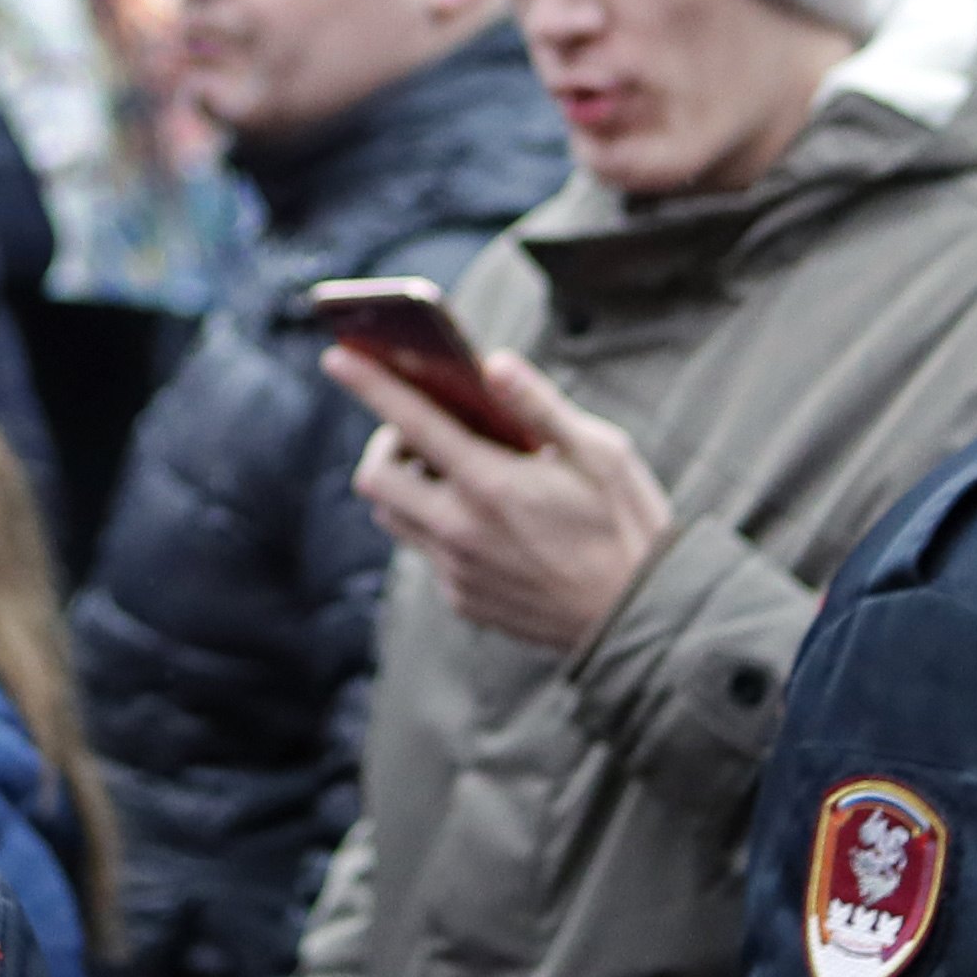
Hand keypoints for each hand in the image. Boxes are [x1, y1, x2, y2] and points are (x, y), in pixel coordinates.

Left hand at [332, 346, 670, 654]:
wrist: (640, 621)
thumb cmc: (627, 525)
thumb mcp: (601, 453)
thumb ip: (540, 406)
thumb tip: (493, 364)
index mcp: (493, 485)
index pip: (411, 422)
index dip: (369, 384)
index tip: (336, 356)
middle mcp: (462, 531)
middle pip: (375, 477)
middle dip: (386, 442)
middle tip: (424, 428)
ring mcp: (458, 571)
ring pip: (394, 517)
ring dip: (407, 484)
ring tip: (454, 467)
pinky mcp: (464, 600)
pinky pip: (427, 551)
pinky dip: (438, 523)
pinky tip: (485, 517)